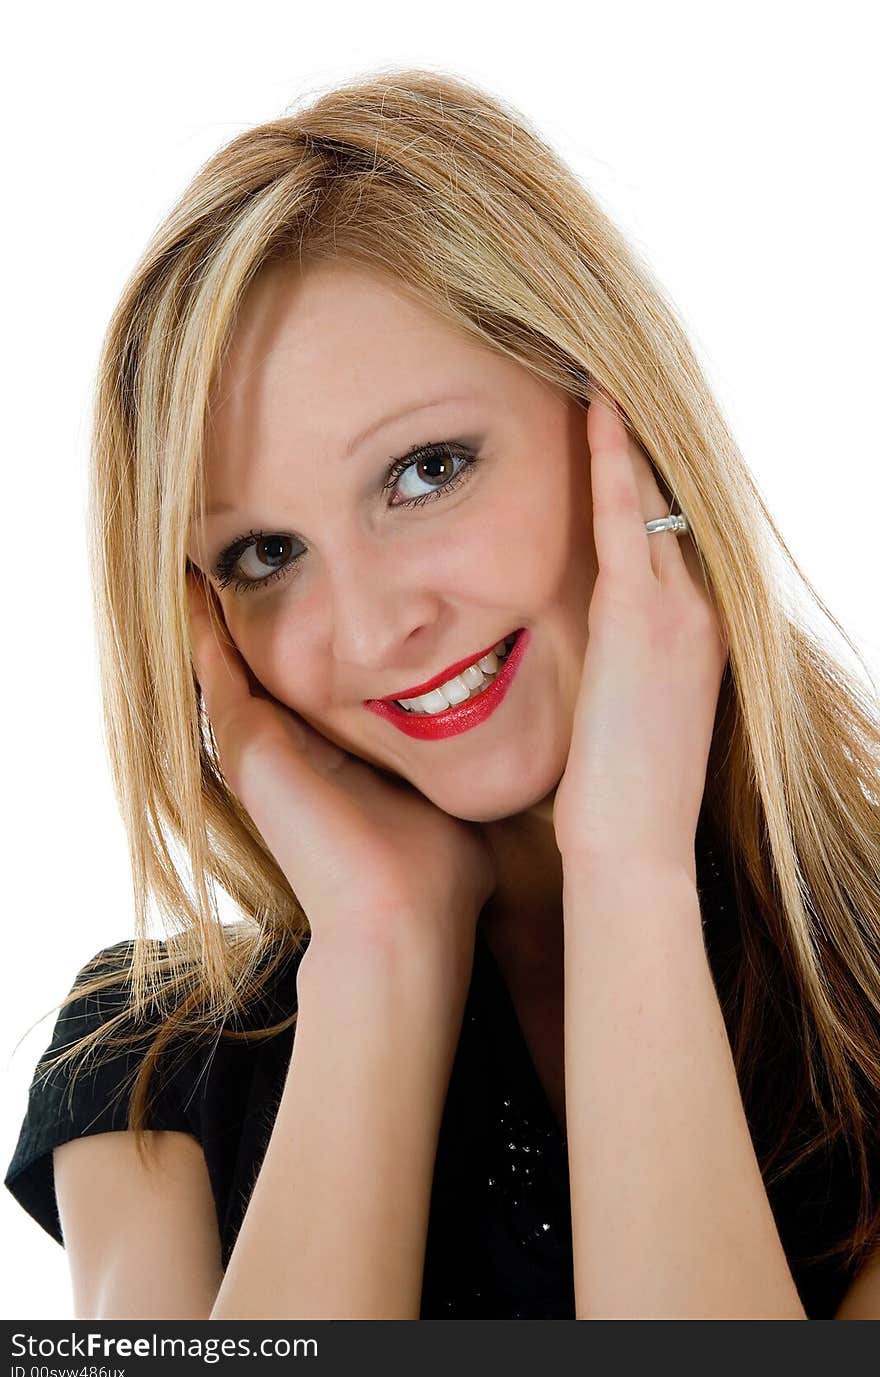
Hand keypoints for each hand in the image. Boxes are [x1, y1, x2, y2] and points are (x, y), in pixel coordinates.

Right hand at [186, 573, 495, 981]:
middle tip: (252, 542)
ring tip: (208, 540)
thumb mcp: (447, 789)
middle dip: (259, 600)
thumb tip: (499, 727)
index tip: (317, 573)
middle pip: (265, 658)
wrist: (403, 918)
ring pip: (226, 656)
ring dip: (224, 601)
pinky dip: (198, 618)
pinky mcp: (243, 741)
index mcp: (328, 757)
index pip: (313, 675)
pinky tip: (190, 570)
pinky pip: (210, 663)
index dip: (310, 626)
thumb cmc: (438, 870)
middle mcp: (287, 748)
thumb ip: (455, 756)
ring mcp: (258, 745)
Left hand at [552, 397, 728, 881]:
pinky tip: (596, 407)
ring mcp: (680, 611)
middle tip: (614, 378)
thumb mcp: (633, 722)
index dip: (654, 486)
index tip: (625, 439)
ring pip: (659, 497)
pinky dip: (614, 458)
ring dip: (631, 438)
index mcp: (702, 638)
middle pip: (677, 506)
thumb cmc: (622, 800)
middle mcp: (703, 613)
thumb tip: (604, 661)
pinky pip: (626, 516)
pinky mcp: (641, 616)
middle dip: (649, 448)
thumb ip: (627, 673)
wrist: (633, 847)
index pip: (677, 542)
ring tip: (605, 373)